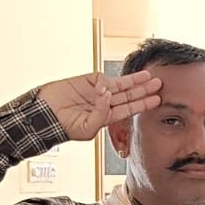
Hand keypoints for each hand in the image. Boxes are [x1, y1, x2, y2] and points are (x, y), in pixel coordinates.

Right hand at [36, 70, 161, 141]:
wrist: (44, 115)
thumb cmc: (64, 127)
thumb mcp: (87, 128)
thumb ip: (101, 114)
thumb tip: (108, 94)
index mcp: (106, 117)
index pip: (129, 109)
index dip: (143, 104)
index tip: (157, 100)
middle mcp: (104, 103)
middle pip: (128, 95)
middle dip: (144, 90)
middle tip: (160, 84)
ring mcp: (96, 91)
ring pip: (119, 85)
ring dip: (134, 81)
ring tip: (149, 76)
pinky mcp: (86, 81)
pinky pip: (101, 79)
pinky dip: (105, 82)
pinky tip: (104, 87)